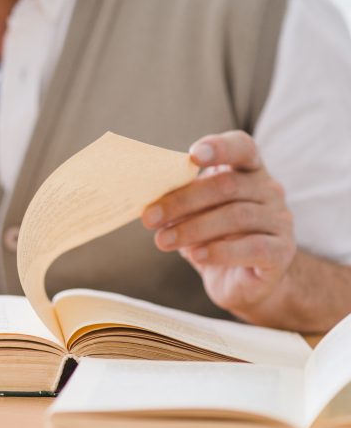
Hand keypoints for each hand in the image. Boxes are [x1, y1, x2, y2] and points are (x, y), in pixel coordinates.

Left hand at [141, 131, 295, 319]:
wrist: (242, 280)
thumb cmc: (213, 237)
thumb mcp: (193, 212)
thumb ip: (180, 197)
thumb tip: (146, 198)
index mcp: (247, 171)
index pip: (241, 147)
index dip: (220, 147)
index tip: (193, 155)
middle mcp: (269, 190)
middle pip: (227, 185)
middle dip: (182, 201)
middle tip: (149, 218)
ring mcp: (280, 220)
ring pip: (236, 216)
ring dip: (192, 229)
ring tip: (162, 241)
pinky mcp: (282, 251)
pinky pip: (252, 247)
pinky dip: (220, 251)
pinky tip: (196, 256)